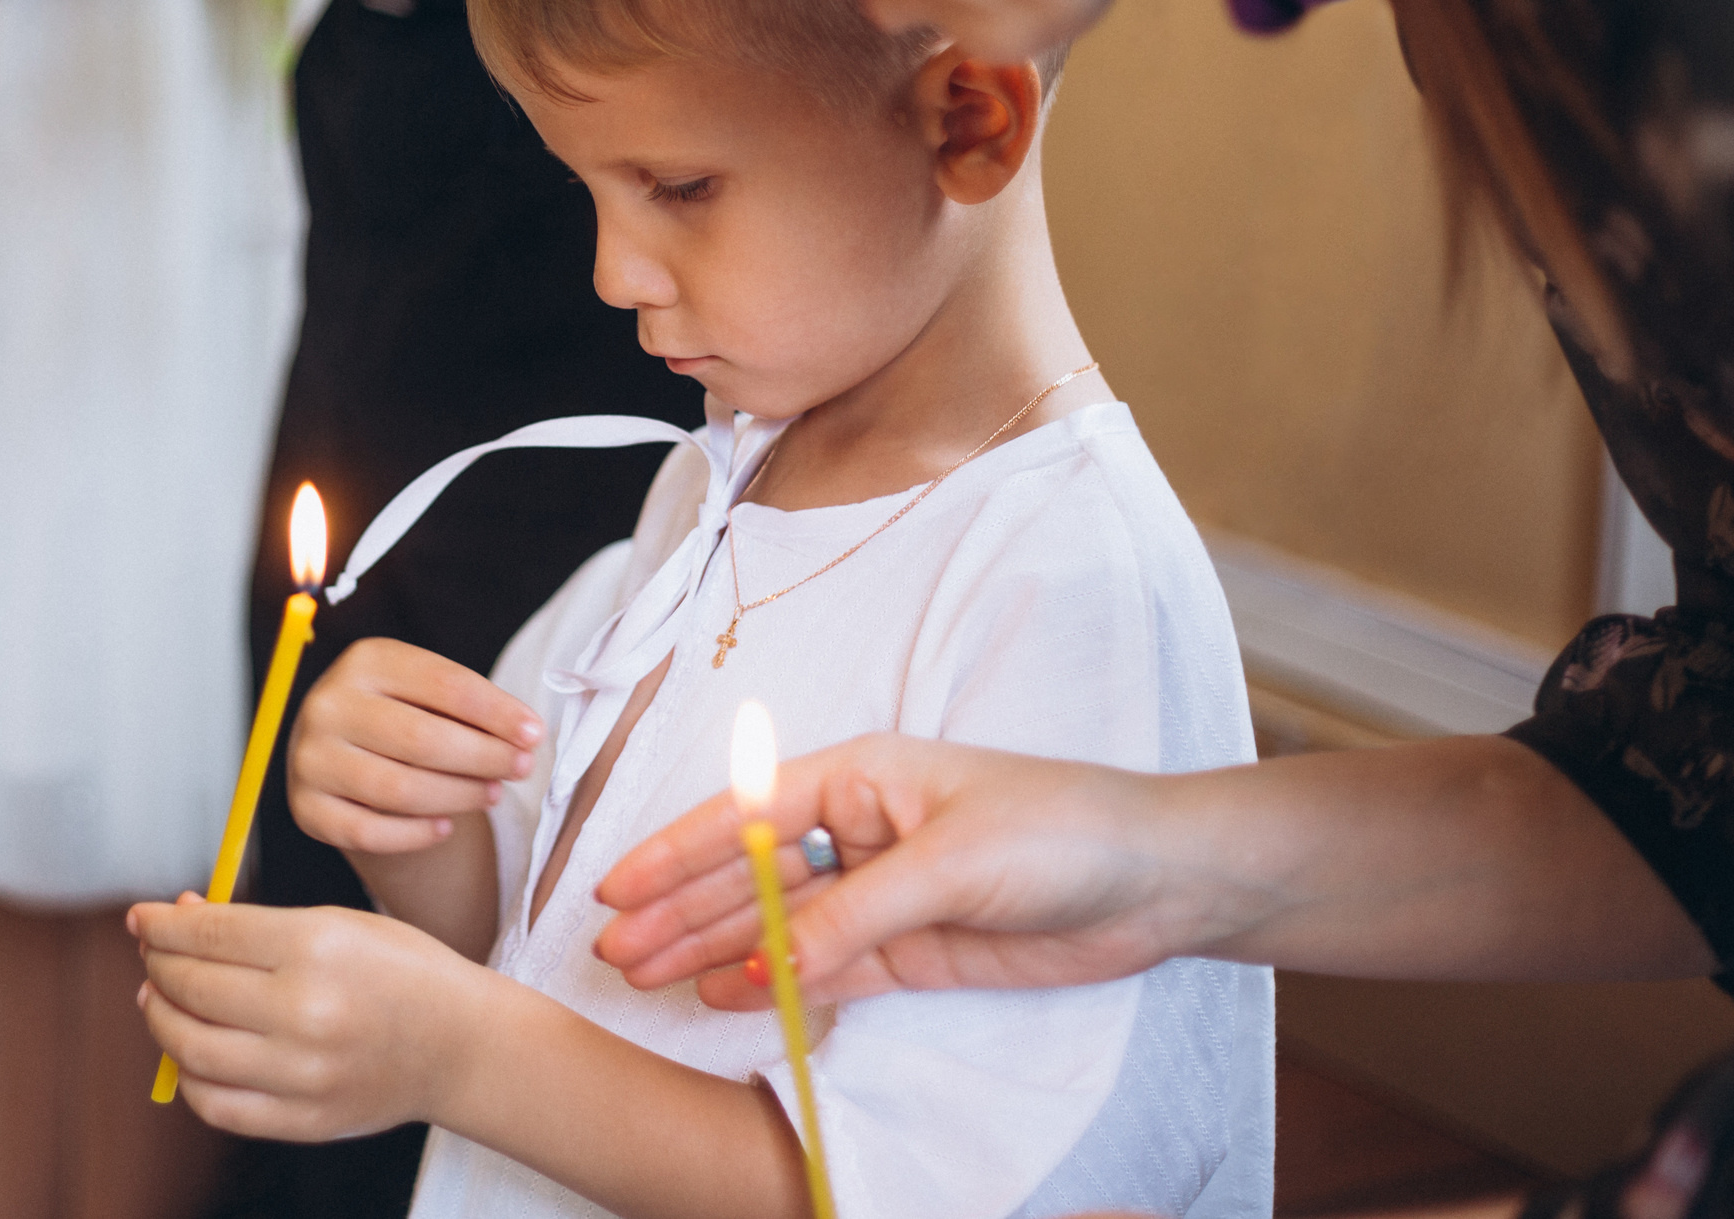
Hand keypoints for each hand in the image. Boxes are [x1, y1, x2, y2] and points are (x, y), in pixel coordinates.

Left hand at [132, 893, 494, 1140]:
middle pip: (192, 987)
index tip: (141, 917)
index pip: (208, 934)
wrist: (461, 1045)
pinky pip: (216, 1104)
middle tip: (153, 953)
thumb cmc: (398, 970)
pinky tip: (189, 1051)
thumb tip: (178, 919)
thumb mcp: (338, 923)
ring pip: (191, 1048)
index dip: (162, 924)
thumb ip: (255, 925)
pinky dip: (188, 1076)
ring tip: (159, 999)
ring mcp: (303, 1074)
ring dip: (160, 1018)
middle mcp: (306, 1011)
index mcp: (317, 947)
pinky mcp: (303, 1120)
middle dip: (158, 964)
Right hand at [289, 638, 543, 854]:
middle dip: (482, 757)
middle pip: (421, 739)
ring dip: (456, 797)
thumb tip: (527, 736)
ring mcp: (311, 758)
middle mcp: (329, 705)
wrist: (337, 748)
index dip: (496, 712)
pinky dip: (414, 834)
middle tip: (520, 768)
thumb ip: (472, 707)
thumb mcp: (427, 691)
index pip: (443, 685)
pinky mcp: (306, 807)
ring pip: (397, 790)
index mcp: (366, 661)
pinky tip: (446, 828)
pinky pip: (368, 832)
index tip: (534, 734)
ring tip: (492, 795)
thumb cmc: (399, 714)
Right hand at [592, 734, 1200, 1008]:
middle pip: (747, 875)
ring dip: (712, 949)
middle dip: (679, 911)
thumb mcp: (949, 863)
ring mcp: (879, 892)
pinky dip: (772, 981)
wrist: (1156, 881)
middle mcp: (857, 831)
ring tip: (647, 979)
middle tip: (616, 954)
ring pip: (774, 925)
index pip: (745, 815)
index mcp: (859, 778)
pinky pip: (823, 966)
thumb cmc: (1061, 831)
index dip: (677, 852)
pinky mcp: (908, 947)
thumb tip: (770, 961)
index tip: (618, 888)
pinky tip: (723, 994)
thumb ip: (855, 915)